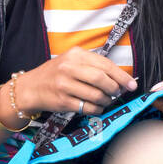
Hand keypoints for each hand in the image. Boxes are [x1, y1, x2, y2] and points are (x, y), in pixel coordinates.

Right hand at [15, 47, 138, 114]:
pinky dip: (97, 109)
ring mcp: (64, 85)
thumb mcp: (72, 61)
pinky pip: (87, 107)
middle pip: (101, 79)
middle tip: (118, 93)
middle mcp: (69, 68)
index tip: (131, 84)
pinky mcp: (62, 101)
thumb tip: (120, 78)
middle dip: (115, 88)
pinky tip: (96, 107)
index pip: (104, 64)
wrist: (31, 87)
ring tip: (106, 100)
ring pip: (96, 95)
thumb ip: (93, 66)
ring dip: (106, 101)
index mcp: (75, 54)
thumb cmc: (56, 74)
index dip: (121, 76)